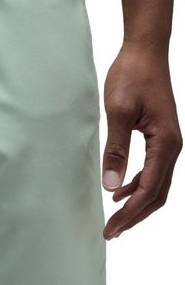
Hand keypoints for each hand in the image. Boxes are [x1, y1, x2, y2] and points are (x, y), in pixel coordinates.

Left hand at [102, 41, 181, 238]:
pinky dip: (137, 185)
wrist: (145, 52)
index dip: (130, 213)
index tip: (112, 229)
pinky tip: (119, 190)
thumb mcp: (118, 113)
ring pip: (157, 185)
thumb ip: (116, 150)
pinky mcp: (159, 138)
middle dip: (135, 215)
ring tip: (114, 218)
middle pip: (157, 194)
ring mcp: (168, 143)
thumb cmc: (132, 77)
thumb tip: (112, 186)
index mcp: (165, 144)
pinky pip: (152, 170)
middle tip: (112, 232)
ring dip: (136, 203)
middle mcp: (172, 147)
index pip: (148, 190)